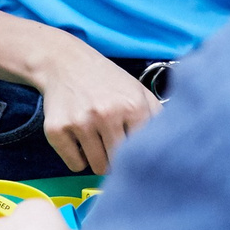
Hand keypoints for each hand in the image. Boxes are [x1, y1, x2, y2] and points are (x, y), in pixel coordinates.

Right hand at [29, 35, 159, 174]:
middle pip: (120, 163)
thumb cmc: (106, 80)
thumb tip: (172, 144)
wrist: (65, 62)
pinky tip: (79, 139)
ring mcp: (81, 123)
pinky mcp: (56, 130)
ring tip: (96, 139)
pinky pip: (75, 165)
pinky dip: (78, 158)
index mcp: (133, 106)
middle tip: (113, 144)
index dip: (139, 154)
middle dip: (118, 158)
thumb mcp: (138, 90)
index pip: (143, 152)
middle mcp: (107, 115)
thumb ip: (158, 116)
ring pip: (98, 167)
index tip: (134, 150)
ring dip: (99, 159)